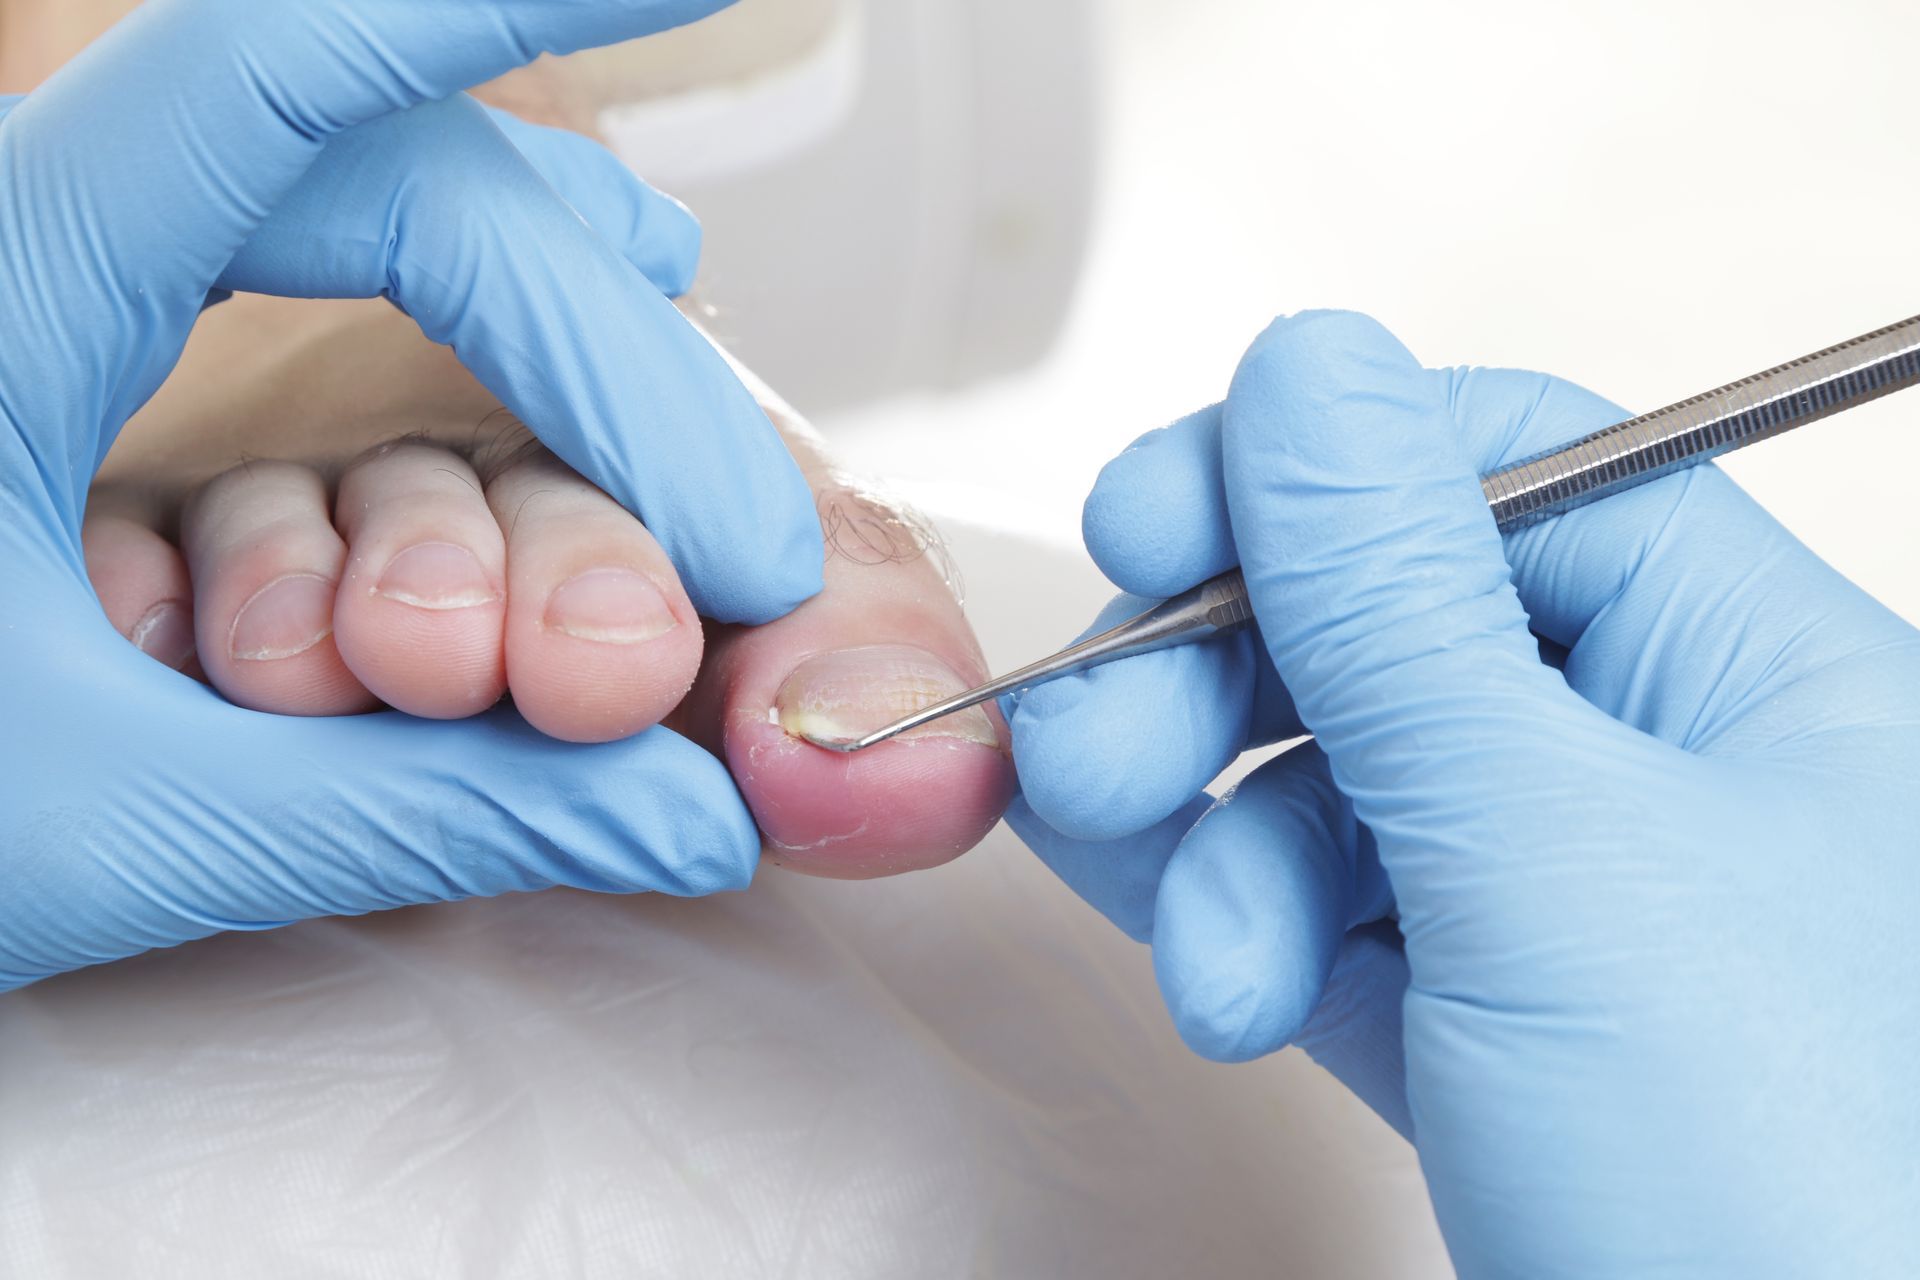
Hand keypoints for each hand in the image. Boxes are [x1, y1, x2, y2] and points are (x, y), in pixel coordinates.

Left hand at [0, 1, 823, 988]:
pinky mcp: (48, 352)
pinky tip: (510, 353)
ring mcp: (36, 287)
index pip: (282, 68)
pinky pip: (262, 261)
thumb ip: (426, 809)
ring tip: (663, 348)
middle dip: (596, 358)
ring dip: (518, 309)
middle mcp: (22, 248)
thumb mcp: (124, 829)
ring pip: (333, 214)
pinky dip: (419, 306)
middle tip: (738, 547)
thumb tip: (692, 827)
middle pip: (384, 188)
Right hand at [1007, 311, 1919, 1272]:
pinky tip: (1187, 956)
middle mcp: (1656, 766)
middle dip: (1214, 687)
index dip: (1306, 471)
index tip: (1143, 522)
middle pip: (1376, 626)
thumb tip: (1307, 364)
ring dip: (1218, 849)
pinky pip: (1321, 912)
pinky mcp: (1482, 1026)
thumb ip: (1400, 605)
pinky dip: (1234, 922)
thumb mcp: (1554, 862)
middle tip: (1100, 757)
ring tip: (1203, 967)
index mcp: (1749, 670)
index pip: (1499, 466)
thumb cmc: (1788, 1201)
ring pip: (1326, 780)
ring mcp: (1559, 904)